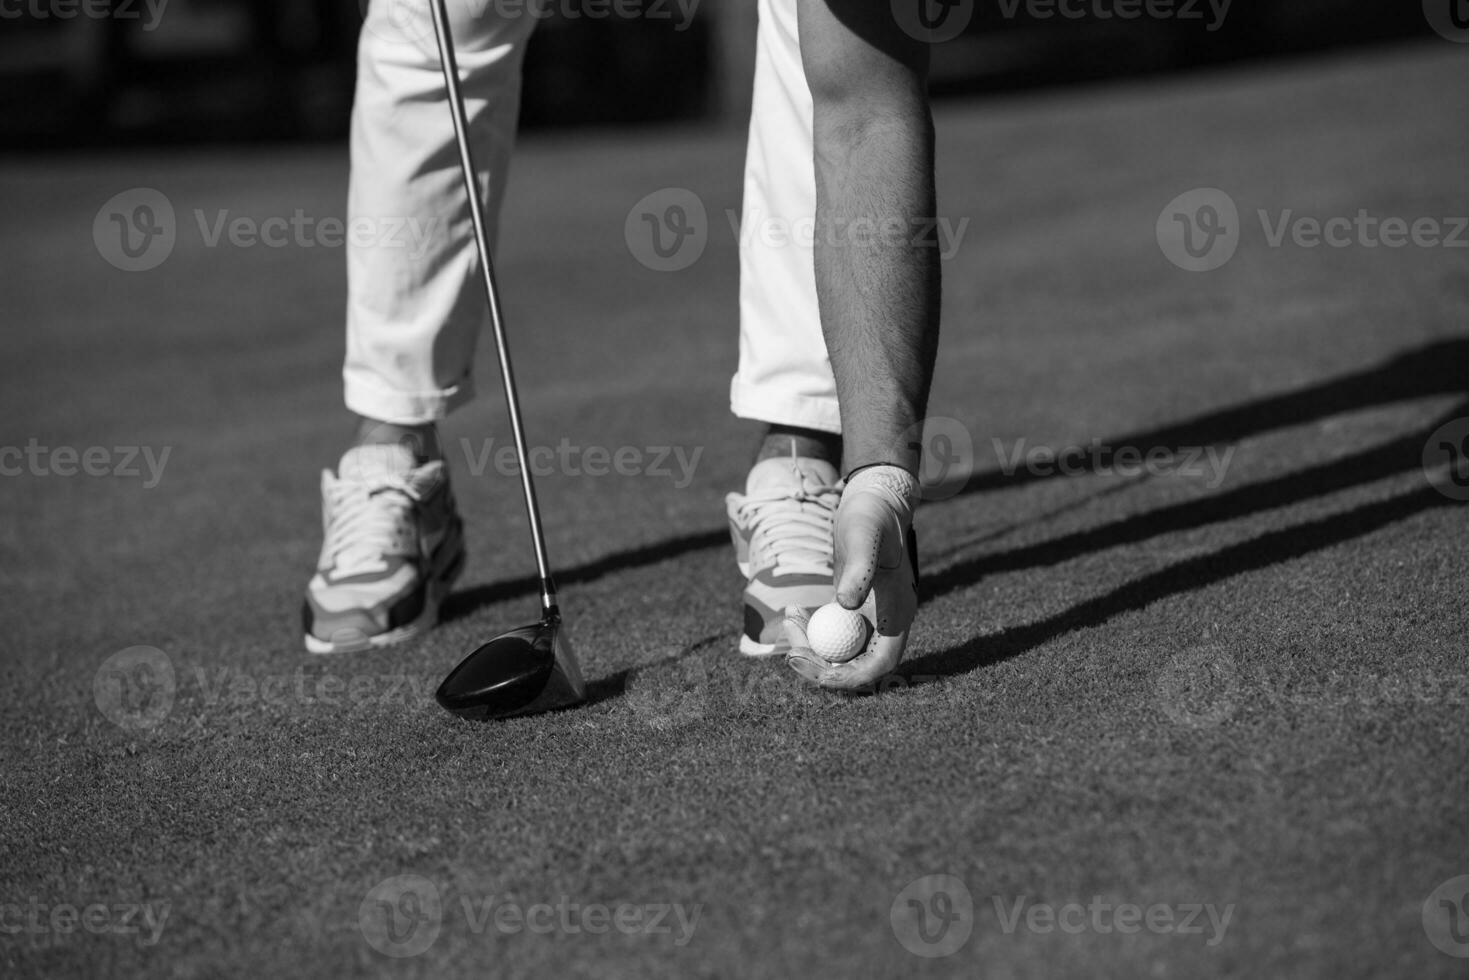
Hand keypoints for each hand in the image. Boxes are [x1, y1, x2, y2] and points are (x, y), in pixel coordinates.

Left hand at [785, 465, 918, 689]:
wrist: (871, 501)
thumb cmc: (870, 516)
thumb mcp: (863, 538)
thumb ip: (858, 569)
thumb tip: (846, 605)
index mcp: (898, 613)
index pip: (880, 665)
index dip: (850, 678)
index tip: (818, 674)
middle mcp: (886, 623)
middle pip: (855, 666)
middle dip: (820, 664)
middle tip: (790, 651)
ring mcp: (869, 619)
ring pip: (839, 653)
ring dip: (811, 647)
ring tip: (791, 615)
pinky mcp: (852, 612)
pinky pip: (830, 636)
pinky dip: (810, 632)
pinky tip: (794, 611)